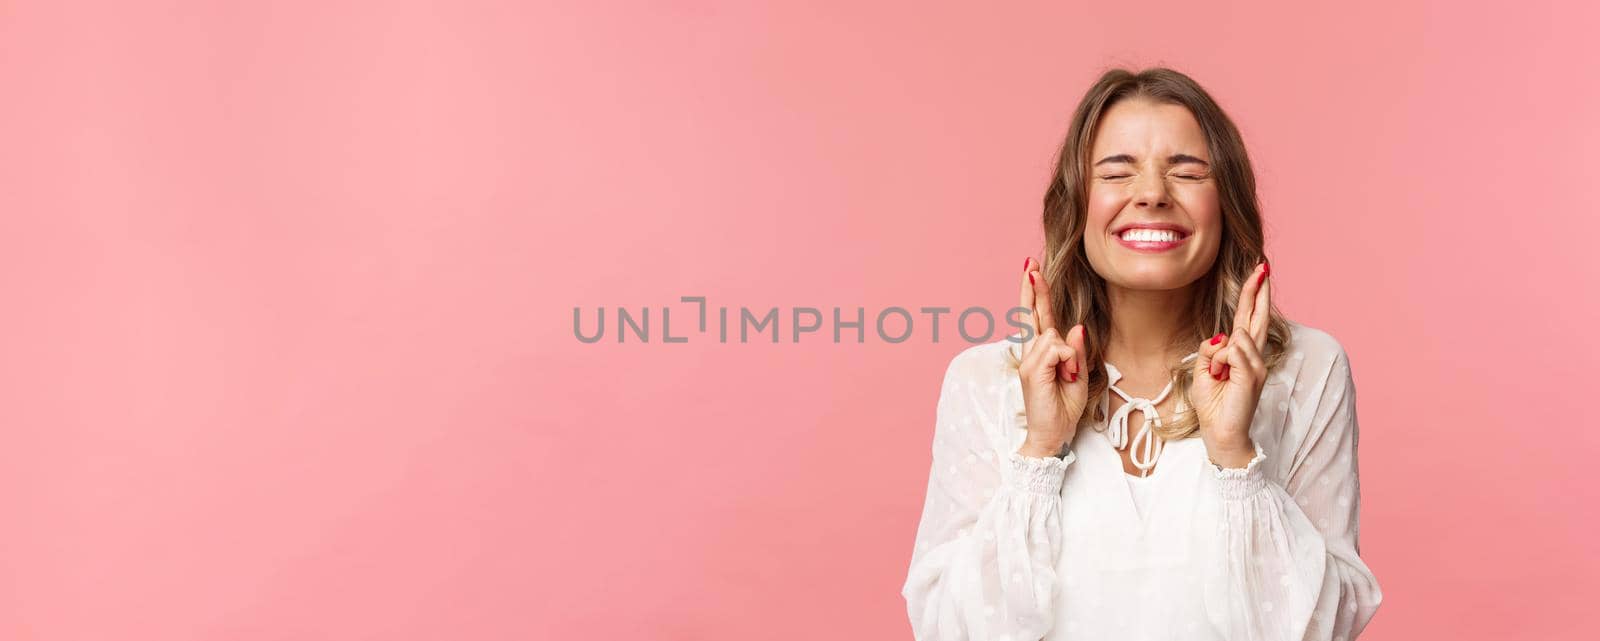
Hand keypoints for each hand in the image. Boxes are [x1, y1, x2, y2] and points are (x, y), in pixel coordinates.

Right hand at [1016, 257, 1088, 457]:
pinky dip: (1066, 361)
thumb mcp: (1078, 376)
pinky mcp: (1032, 370)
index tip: (1032, 270)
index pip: (1038, 317)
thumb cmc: (1063, 409)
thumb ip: (1075, 351)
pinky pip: (1055, 349)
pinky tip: (1065, 376)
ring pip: (1052, 335)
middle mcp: (1032, 354)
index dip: (1036, 293)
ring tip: (1068, 377)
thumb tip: (1075, 327)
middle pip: (1031, 314)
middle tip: (1029, 264)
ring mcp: (1029, 361)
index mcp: (1043, 353)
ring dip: (1068, 355)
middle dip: (1032, 288)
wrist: (1051, 436)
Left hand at [1188, 260, 1270, 467]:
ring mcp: (1256, 366)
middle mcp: (1253, 357)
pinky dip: (1222, 362)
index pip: (1247, 318)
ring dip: (1219, 356)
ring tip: (1219, 377)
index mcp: (1241, 354)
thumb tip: (1222, 337)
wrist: (1221, 433)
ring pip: (1238, 336)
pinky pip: (1234, 352)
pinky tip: (1224, 375)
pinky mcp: (1253, 376)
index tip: (1258, 273)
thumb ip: (1210, 350)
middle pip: (1256, 317)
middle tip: (1263, 266)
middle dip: (1258, 290)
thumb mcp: (1203, 371)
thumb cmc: (1214, 405)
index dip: (1251, 296)